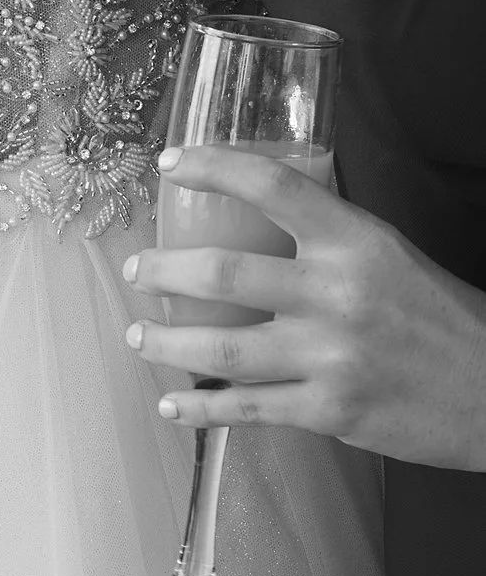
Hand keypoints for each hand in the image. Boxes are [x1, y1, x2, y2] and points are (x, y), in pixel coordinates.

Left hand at [125, 145, 485, 469]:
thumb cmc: (438, 317)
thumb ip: (326, 236)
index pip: (272, 186)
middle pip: (222, 273)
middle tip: (138, 271)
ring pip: (220, 347)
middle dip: (162, 270)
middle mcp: (338, 295)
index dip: (211, 166)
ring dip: (165, 341)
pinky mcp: (330, 411)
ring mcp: (331, 357)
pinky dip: (199, 408)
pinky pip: (246, 409)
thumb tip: (252, 212)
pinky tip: (172, 403)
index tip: (168, 163)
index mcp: (355, 242)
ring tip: (139, 334)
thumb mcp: (389, 254)